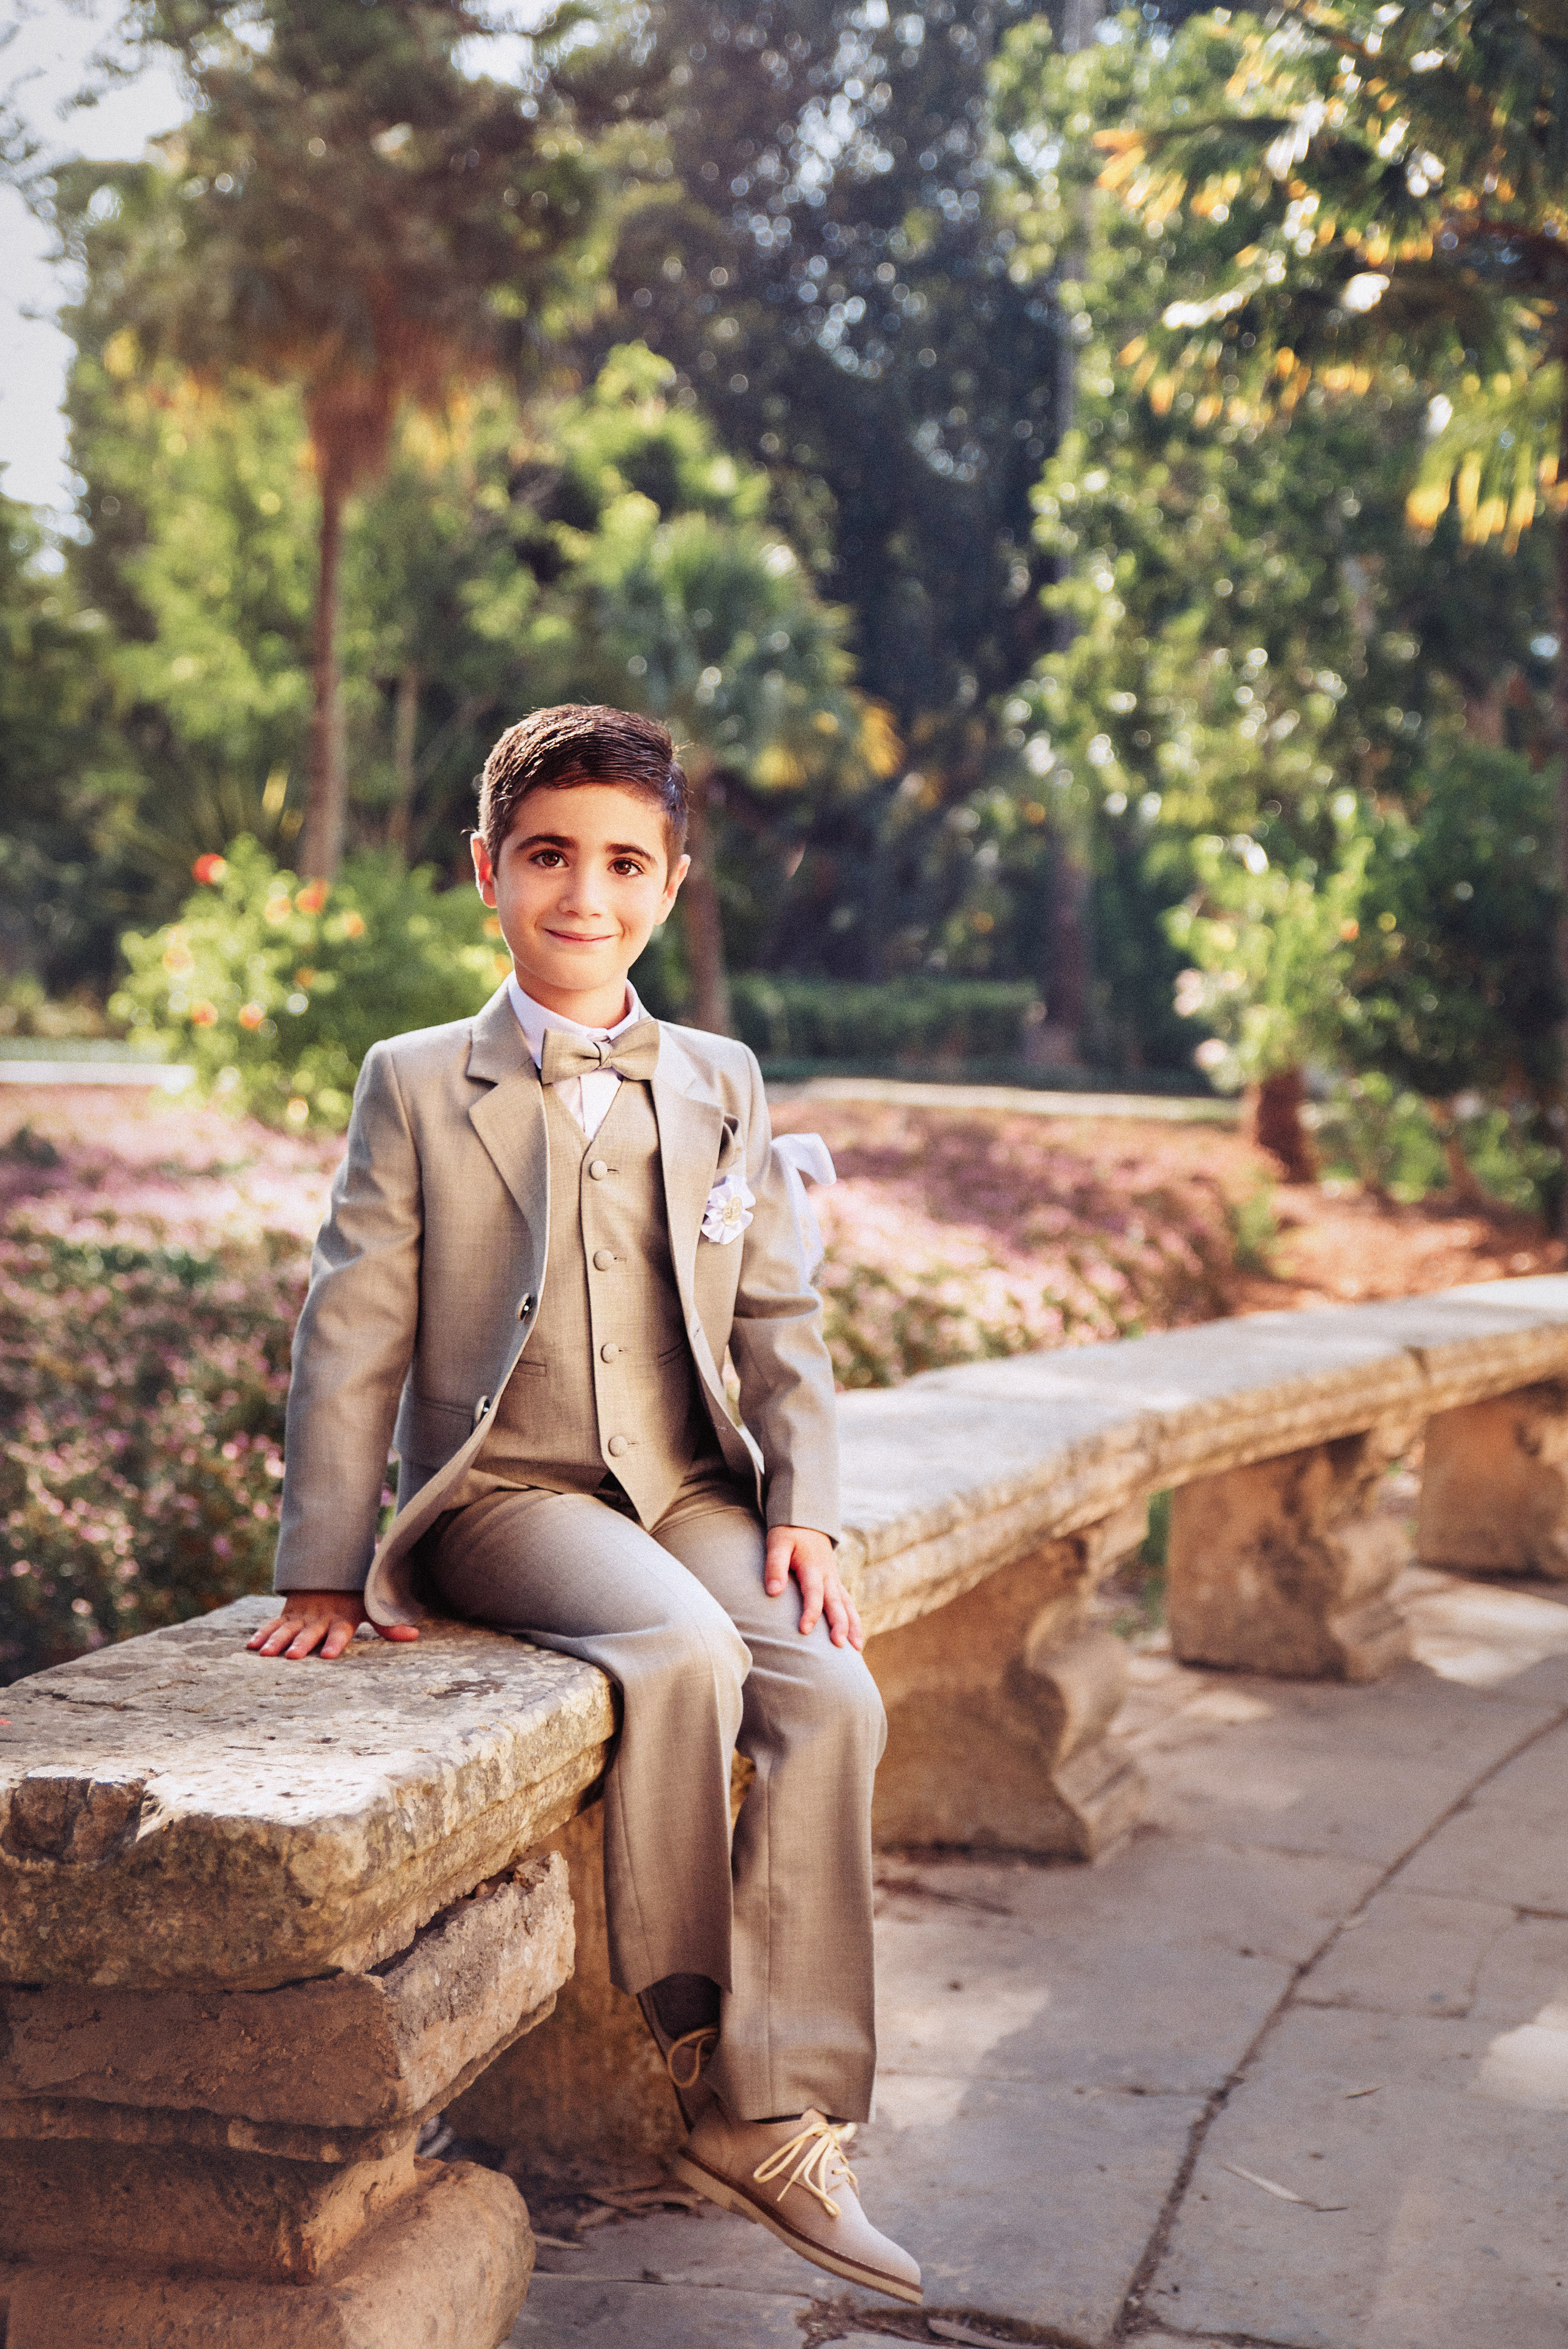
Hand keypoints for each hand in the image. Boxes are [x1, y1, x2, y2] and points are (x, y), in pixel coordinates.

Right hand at [245, 1591, 420, 1660]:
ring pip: (287, 1630)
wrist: (330, 1569)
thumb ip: (388, 1625)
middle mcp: (321, 1619)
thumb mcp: (370, 1607)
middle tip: (292, 1656)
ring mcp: (302, 1617)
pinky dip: (262, 1634)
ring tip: (265, 1654)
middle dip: (300, 1644)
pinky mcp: (288, 1615)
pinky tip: (251, 1646)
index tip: (328, 1655)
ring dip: (276, 1641)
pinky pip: (273, 1624)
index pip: (340, 1633)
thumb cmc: (354, 1595)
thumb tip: (414, 1636)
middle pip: (310, 1633)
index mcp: (342, 1619)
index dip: (335, 1643)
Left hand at [764, 1526, 862, 1650]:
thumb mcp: (777, 1544)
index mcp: (813, 1566)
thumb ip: (774, 1567)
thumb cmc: (788, 1534)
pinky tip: (855, 1636)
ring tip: (857, 1648)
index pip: (813, 1593)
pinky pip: (847, 1602)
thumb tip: (773, 1592)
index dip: (810, 1612)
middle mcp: (828, 1575)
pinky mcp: (835, 1582)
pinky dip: (853, 1619)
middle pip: (836, 1602)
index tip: (805, 1631)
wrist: (806, 1519)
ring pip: (847, 1604)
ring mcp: (834, 1579)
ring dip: (853, 1625)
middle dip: (840, 1624)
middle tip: (840, 1645)